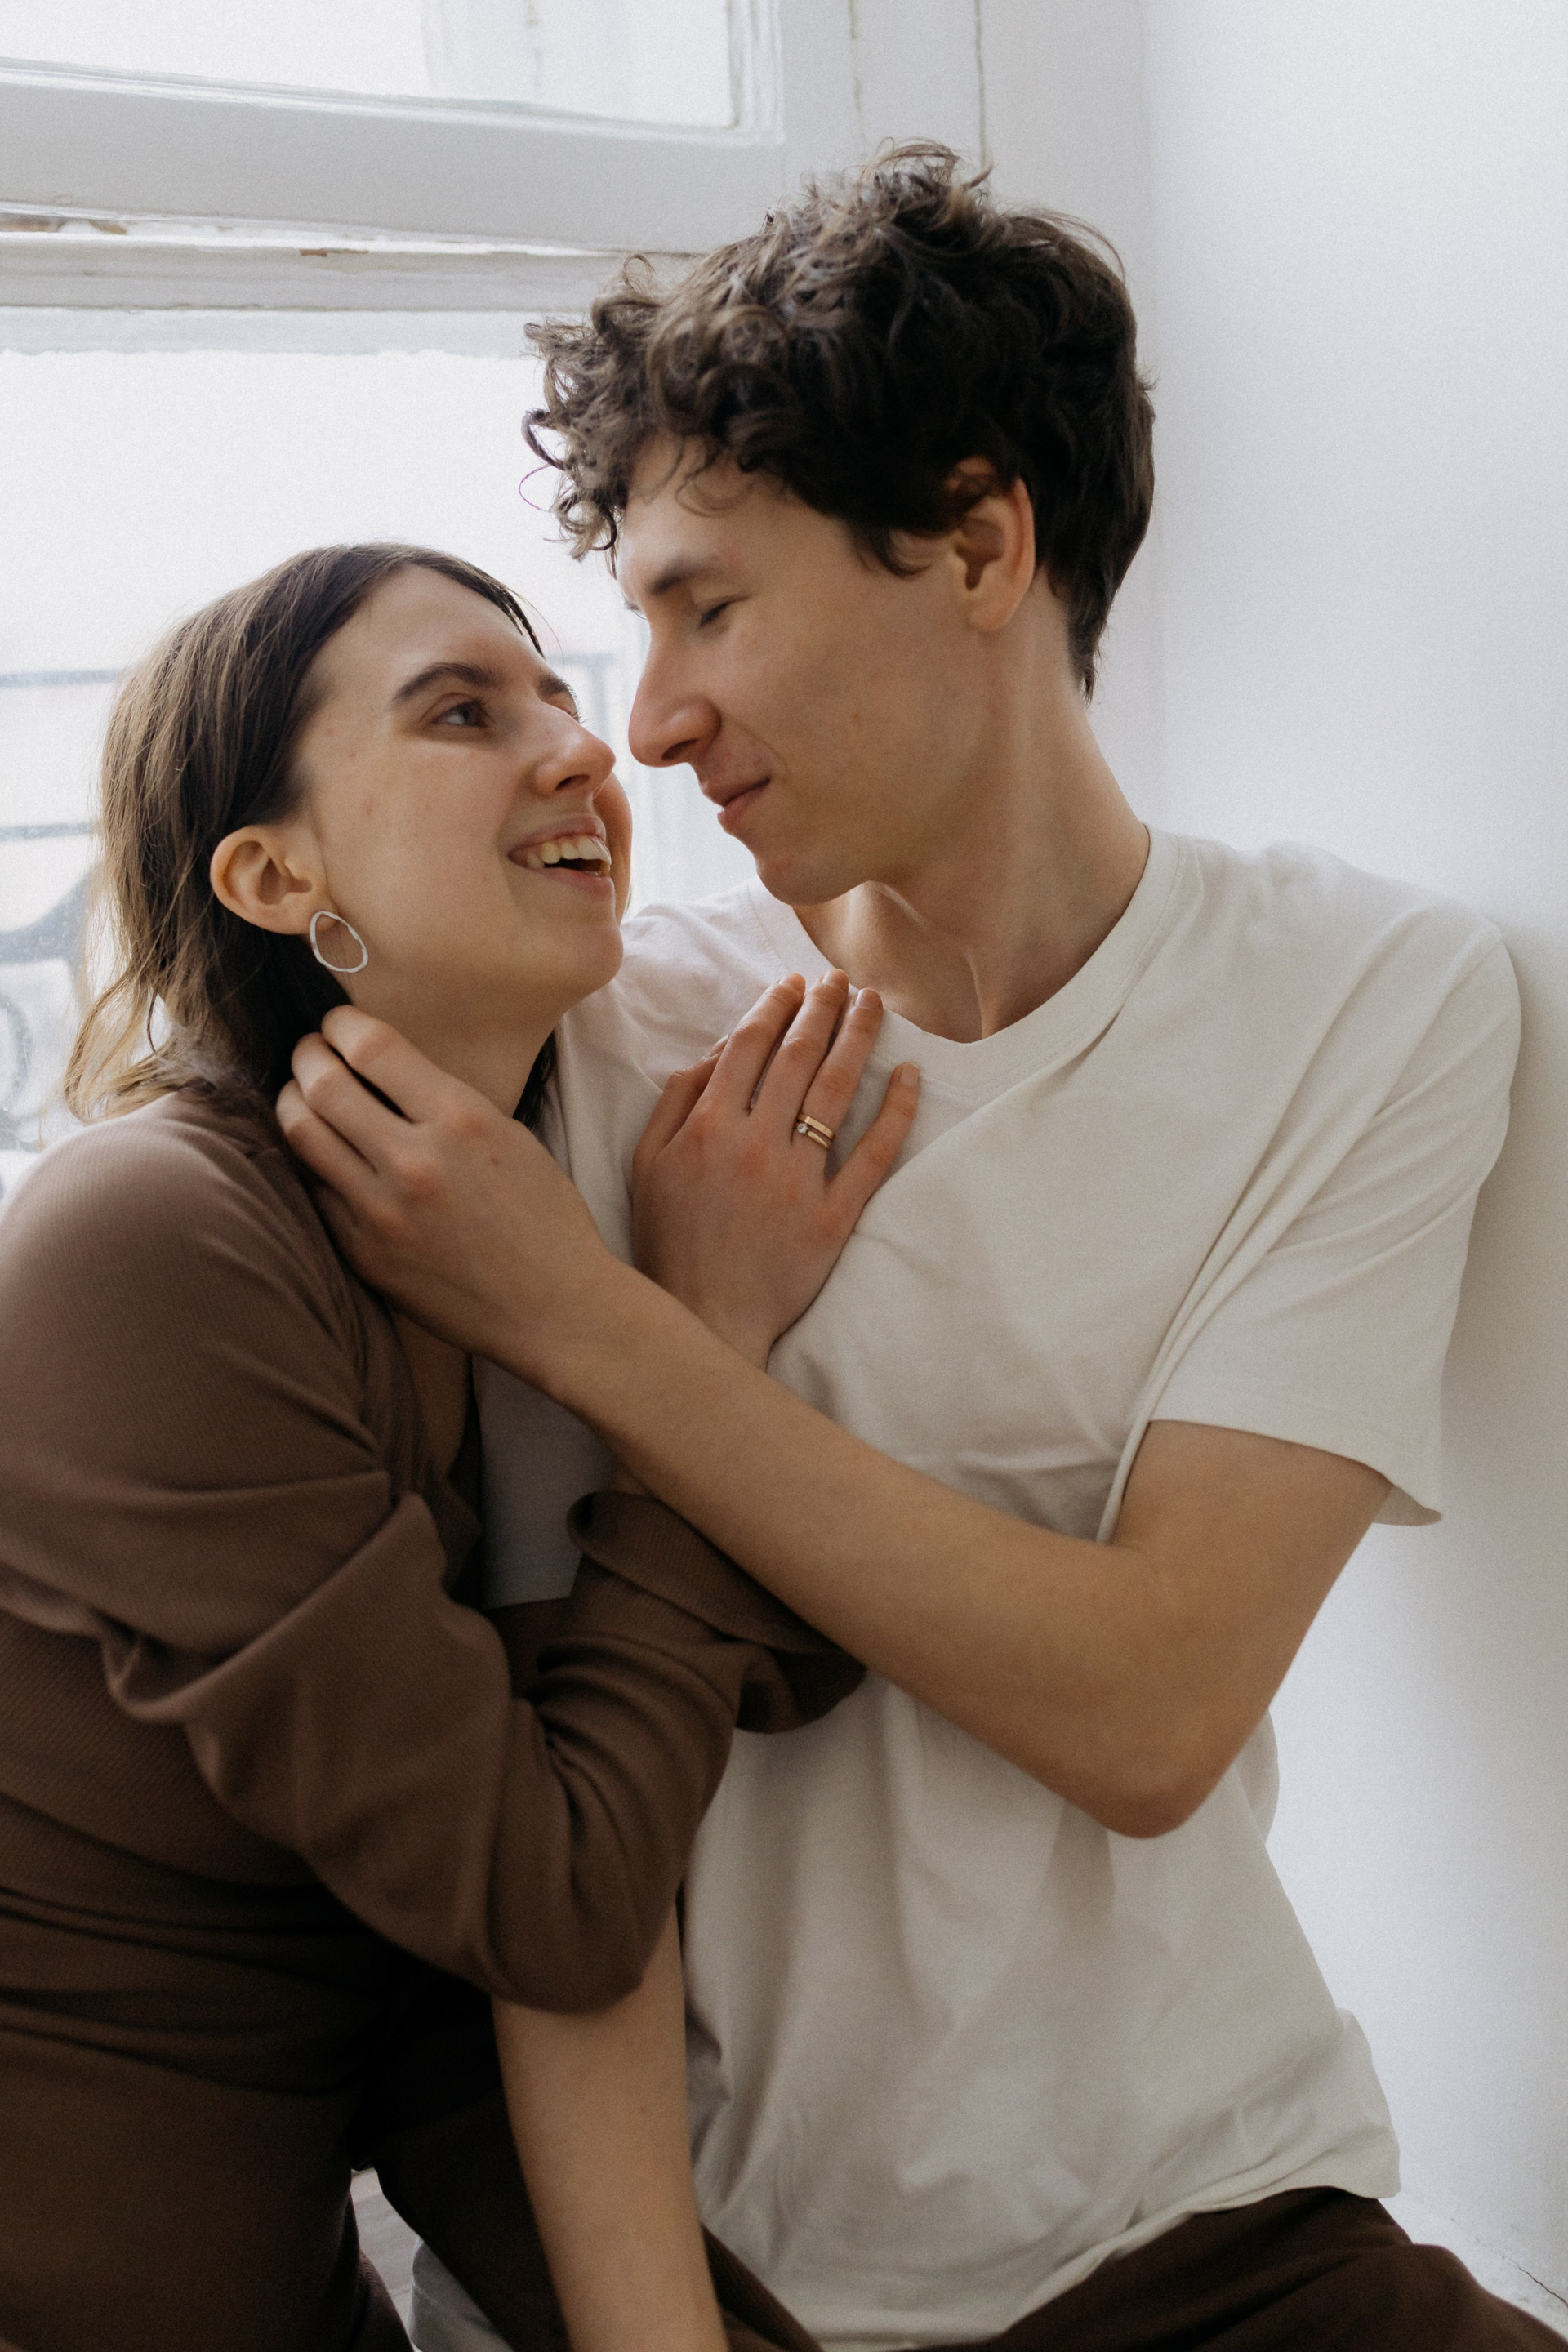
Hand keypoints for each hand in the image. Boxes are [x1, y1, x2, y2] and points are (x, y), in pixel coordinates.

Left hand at [277, 1006, 616, 1376]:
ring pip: (301, 1134)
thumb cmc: (545, 1220)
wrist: (554, 1309)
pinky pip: (315, 1193)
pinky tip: (322, 1157)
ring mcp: (384, 1212)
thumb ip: (445, 1103)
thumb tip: (382, 1071)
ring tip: (299, 1095)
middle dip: (306, 1055)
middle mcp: (416, 1161)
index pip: (371, 1047)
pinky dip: (313, 1165)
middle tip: (309, 1052)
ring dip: (292, 1102)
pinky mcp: (365, 1254)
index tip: (336, 1024)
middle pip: (321, 1083)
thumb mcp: (511, 1137)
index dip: (340, 1024)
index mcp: (461, 1120)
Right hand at [631, 970, 919, 1364]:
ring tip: (873, 1005)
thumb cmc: (670, 1242)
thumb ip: (675, 1102)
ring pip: (837, 1092)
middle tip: (839, 981)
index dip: (774, 1006)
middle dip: (822, 1008)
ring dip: (858, 1038)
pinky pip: (873, 1155)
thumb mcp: (646, 1165)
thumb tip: (714, 1052)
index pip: (749, 1046)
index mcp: (707, 1127)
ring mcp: (798, 1179)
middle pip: (798, 1057)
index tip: (794, 984)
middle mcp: (755, 1144)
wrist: (704, 1319)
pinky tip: (909, 1074)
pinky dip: (895, 1111)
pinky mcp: (833, 1216)